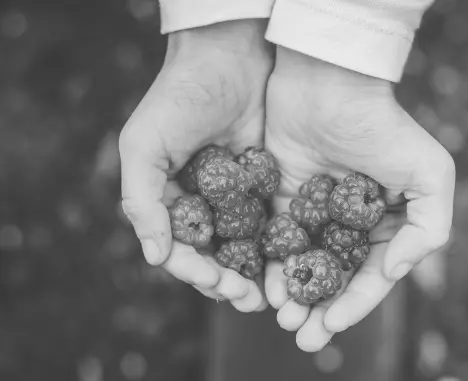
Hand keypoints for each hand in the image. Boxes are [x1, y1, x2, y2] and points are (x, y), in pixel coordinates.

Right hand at [119, 20, 273, 311]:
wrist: (229, 58)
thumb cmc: (178, 99)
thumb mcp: (143, 145)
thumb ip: (141, 201)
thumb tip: (154, 258)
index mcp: (168, 201)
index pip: (178, 249)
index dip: (194, 271)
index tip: (217, 284)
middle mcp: (201, 205)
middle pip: (213, 256)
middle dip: (227, 283)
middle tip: (250, 301)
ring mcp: (234, 199)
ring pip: (243, 248)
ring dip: (254, 275)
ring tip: (269, 297)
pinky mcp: (265, 187)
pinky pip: (271, 223)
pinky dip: (278, 247)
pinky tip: (292, 264)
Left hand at [264, 48, 454, 350]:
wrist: (327, 84)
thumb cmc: (382, 127)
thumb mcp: (430, 174)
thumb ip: (429, 229)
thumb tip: (392, 274)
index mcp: (384, 223)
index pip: (369, 276)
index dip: (353, 305)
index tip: (331, 326)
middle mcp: (347, 224)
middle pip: (333, 278)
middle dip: (319, 310)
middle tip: (302, 337)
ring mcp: (313, 213)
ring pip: (301, 266)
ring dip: (293, 296)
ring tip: (282, 318)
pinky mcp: (280, 199)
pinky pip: (274, 241)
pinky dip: (270, 265)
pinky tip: (264, 287)